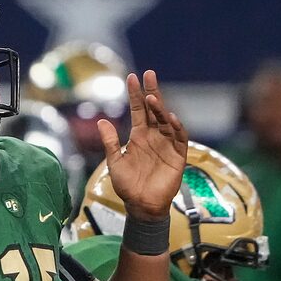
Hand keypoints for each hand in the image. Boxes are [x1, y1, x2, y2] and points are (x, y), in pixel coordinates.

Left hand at [98, 70, 187, 220]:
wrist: (141, 206)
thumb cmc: (127, 186)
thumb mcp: (114, 161)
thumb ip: (110, 141)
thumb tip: (101, 120)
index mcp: (138, 136)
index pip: (138, 110)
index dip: (135, 95)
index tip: (131, 78)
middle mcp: (154, 137)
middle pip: (154, 110)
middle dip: (151, 91)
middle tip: (148, 74)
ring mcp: (166, 145)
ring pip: (165, 121)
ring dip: (160, 108)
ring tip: (152, 97)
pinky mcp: (177, 156)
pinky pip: (179, 139)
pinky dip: (176, 128)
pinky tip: (169, 118)